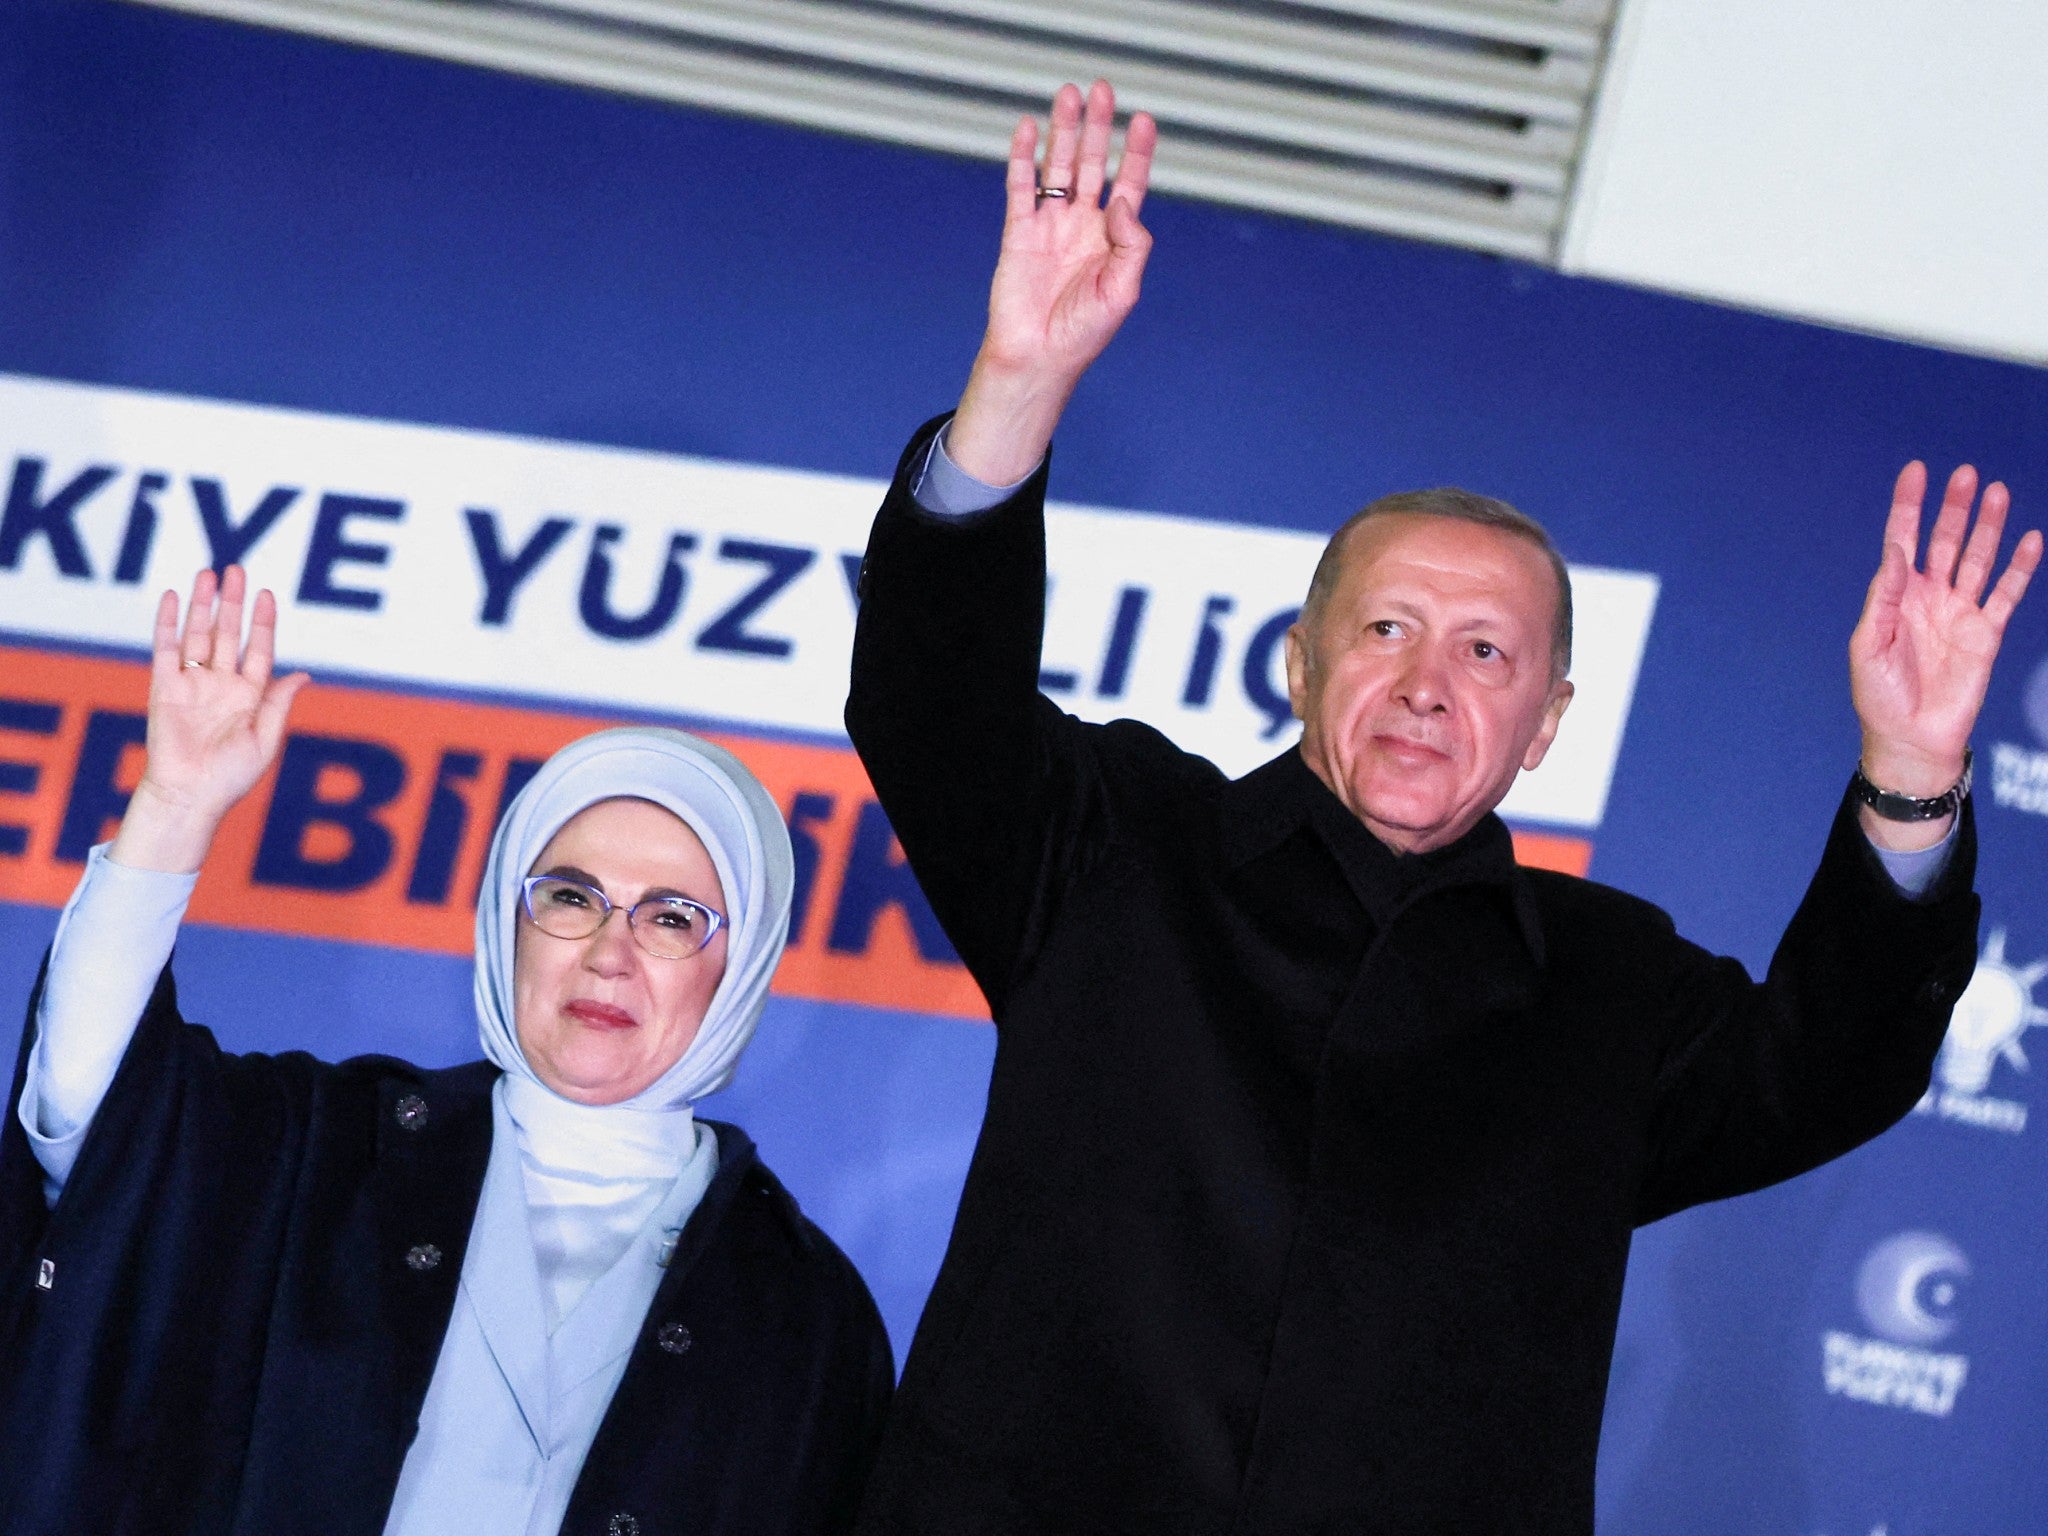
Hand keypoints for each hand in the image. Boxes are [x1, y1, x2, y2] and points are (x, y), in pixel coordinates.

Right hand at [109, 566, 309, 872]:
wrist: (190, 796)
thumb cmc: (231, 777)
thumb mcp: (266, 740)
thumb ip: (279, 704)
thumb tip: (303, 674)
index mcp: (250, 696)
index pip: (259, 649)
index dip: (263, 622)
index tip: (266, 594)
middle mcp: (221, 684)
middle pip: (228, 634)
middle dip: (232, 602)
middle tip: (236, 569)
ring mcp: (192, 684)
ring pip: (199, 634)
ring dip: (204, 604)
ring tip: (209, 574)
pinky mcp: (164, 688)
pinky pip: (166, 649)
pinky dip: (170, 622)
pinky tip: (176, 597)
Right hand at [946, 80, 1157, 484]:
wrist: (1037, 357)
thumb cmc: (1083, 333)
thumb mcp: (1123, 290)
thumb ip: (1131, 243)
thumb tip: (1120, 199)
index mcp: (1112, 240)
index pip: (1129, 184)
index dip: (1136, 152)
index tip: (1142, 120)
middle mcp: (1082, 226)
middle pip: (1093, 164)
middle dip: (1098, 127)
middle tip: (1102, 90)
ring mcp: (1050, 226)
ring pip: (1058, 167)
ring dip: (1063, 132)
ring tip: (1068, 95)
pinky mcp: (1018, 232)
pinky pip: (1021, 187)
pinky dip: (1023, 157)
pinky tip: (1028, 129)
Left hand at [1850, 462, 2040, 847]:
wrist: (1911, 738)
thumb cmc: (1879, 696)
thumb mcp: (1867, 646)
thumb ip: (1883, 599)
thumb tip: (1897, 554)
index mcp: (1896, 596)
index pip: (1903, 540)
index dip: (1908, 506)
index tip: (1917, 471)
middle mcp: (1929, 597)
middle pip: (1944, 540)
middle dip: (1954, 508)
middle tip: (1965, 474)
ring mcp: (1960, 612)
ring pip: (1977, 558)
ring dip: (1988, 527)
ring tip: (1997, 492)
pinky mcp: (1987, 633)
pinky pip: (2007, 593)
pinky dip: (2020, 568)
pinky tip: (2029, 539)